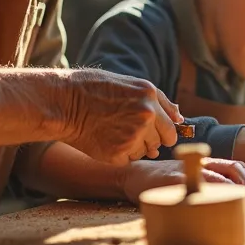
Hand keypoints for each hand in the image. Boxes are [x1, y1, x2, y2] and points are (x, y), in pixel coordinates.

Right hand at [57, 69, 182, 165]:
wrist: (64, 103)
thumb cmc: (94, 89)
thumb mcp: (131, 84)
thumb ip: (159, 101)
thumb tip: (180, 118)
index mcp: (150, 97)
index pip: (172, 127)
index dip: (164, 132)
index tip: (154, 132)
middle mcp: (146, 117)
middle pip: (162, 142)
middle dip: (151, 140)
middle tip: (129, 131)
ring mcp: (133, 136)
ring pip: (145, 152)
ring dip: (134, 147)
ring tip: (113, 132)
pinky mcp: (118, 154)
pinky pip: (128, 160)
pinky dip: (119, 154)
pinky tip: (105, 140)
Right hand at [121, 158, 244, 203]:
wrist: (132, 175)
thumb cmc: (160, 181)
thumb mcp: (185, 178)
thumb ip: (201, 184)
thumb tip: (223, 203)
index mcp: (204, 163)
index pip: (235, 165)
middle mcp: (199, 163)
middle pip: (234, 167)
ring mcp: (188, 170)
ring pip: (220, 174)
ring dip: (236, 188)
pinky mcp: (175, 179)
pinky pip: (198, 184)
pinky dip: (212, 193)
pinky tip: (220, 205)